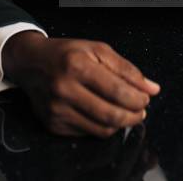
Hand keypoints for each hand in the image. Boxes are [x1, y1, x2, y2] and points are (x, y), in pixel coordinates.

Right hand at [2, 31, 159, 137]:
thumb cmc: (66, 54)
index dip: (138, 98)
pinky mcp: (53, 124)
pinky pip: (88, 133)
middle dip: (133, 115)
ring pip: (101, 129)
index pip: (117, 91)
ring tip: (127, 112)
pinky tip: (105, 114)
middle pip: (111, 114)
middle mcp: (64, 89)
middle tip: (141, 110)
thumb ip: (126, 68)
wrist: (31, 62)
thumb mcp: (97, 49)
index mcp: (77, 65)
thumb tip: (151, 88)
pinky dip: (102, 126)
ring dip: (121, 123)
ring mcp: (57, 110)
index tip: (146, 98)